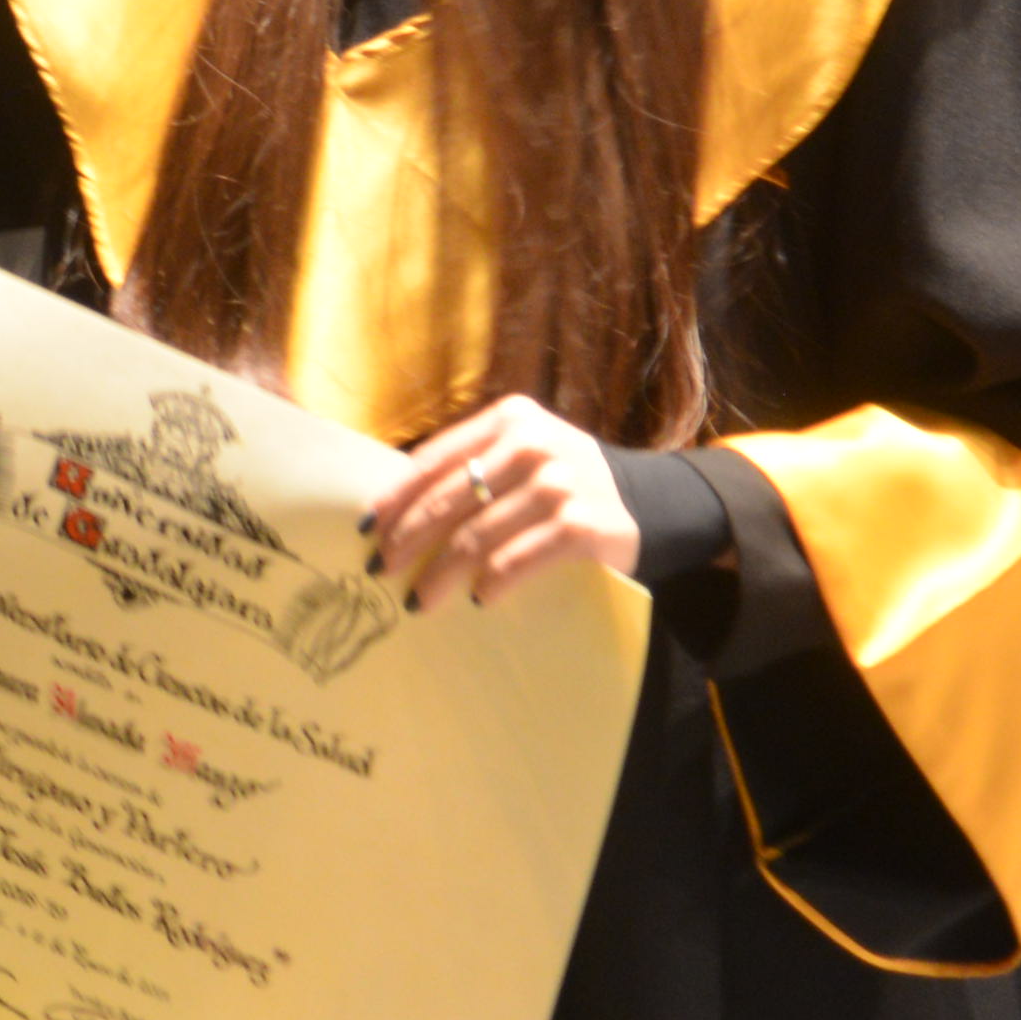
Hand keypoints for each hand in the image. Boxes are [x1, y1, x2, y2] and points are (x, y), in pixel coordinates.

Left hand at [363, 398, 637, 610]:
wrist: (653, 502)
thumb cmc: (566, 482)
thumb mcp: (524, 453)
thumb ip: (475, 466)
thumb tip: (398, 510)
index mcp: (509, 419)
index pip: (435, 459)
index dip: (396, 497)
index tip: (367, 528)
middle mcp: (530, 445)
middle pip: (448, 499)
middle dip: (407, 539)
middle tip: (381, 569)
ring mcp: (556, 485)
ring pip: (475, 537)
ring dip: (439, 574)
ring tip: (420, 599)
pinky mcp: (579, 527)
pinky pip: (514, 562)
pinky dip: (488, 584)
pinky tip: (477, 599)